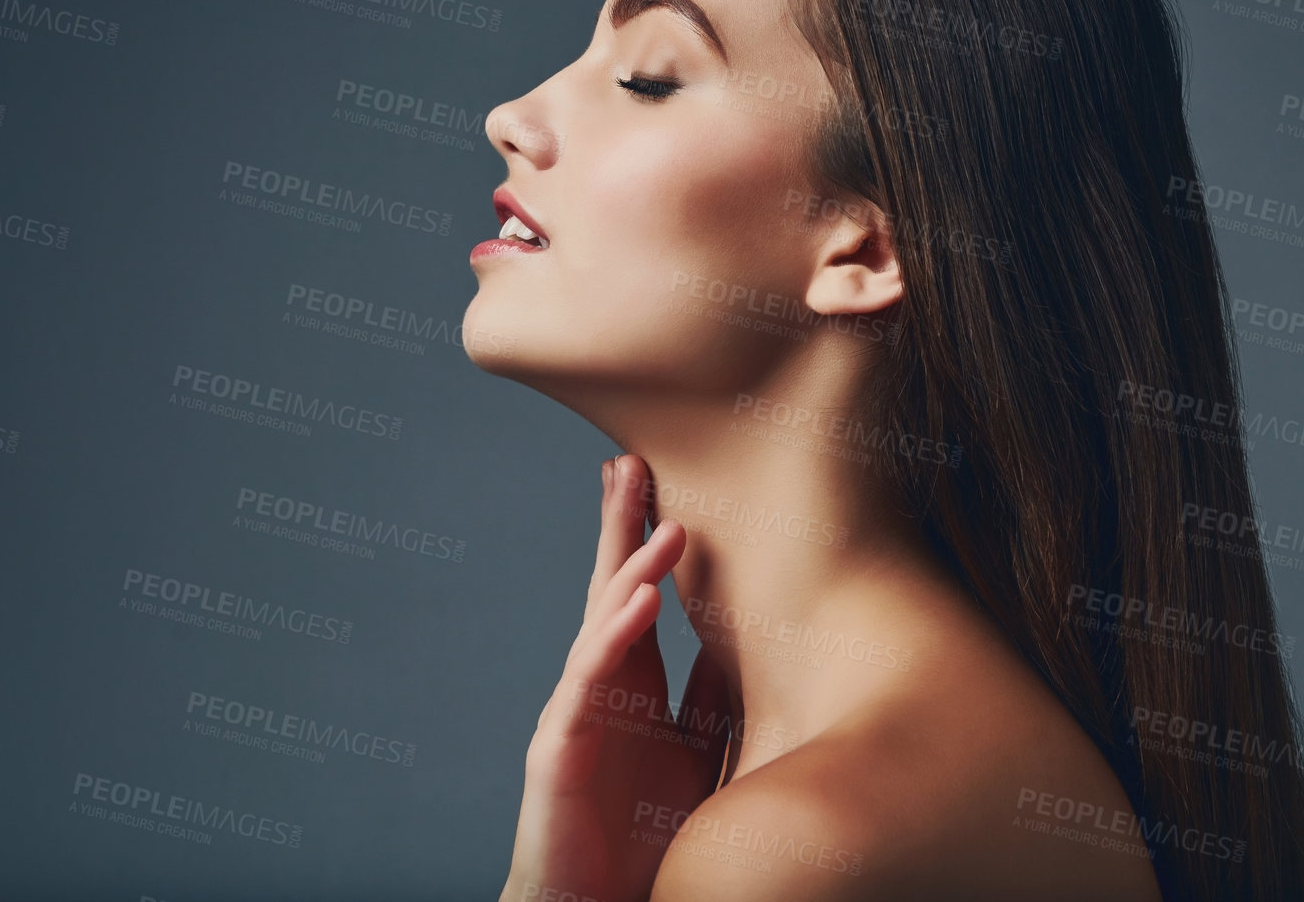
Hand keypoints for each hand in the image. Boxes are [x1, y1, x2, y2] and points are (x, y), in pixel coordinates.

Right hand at [499, 454, 732, 901]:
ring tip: (664, 526)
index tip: (657, 483)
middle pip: (608, 592)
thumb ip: (706, 704)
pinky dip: (612, 639)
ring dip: (631, 572)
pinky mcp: (560, 751)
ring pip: (599, 628)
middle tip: (630, 464)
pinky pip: (588, 685)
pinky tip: (639, 602)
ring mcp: (574, 714)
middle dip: (618, 528)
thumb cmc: (635, 838)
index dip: (644, 541)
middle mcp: (598, 689)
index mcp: (631, 685)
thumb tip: (743, 650)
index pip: (636, 596)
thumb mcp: (689, 756)